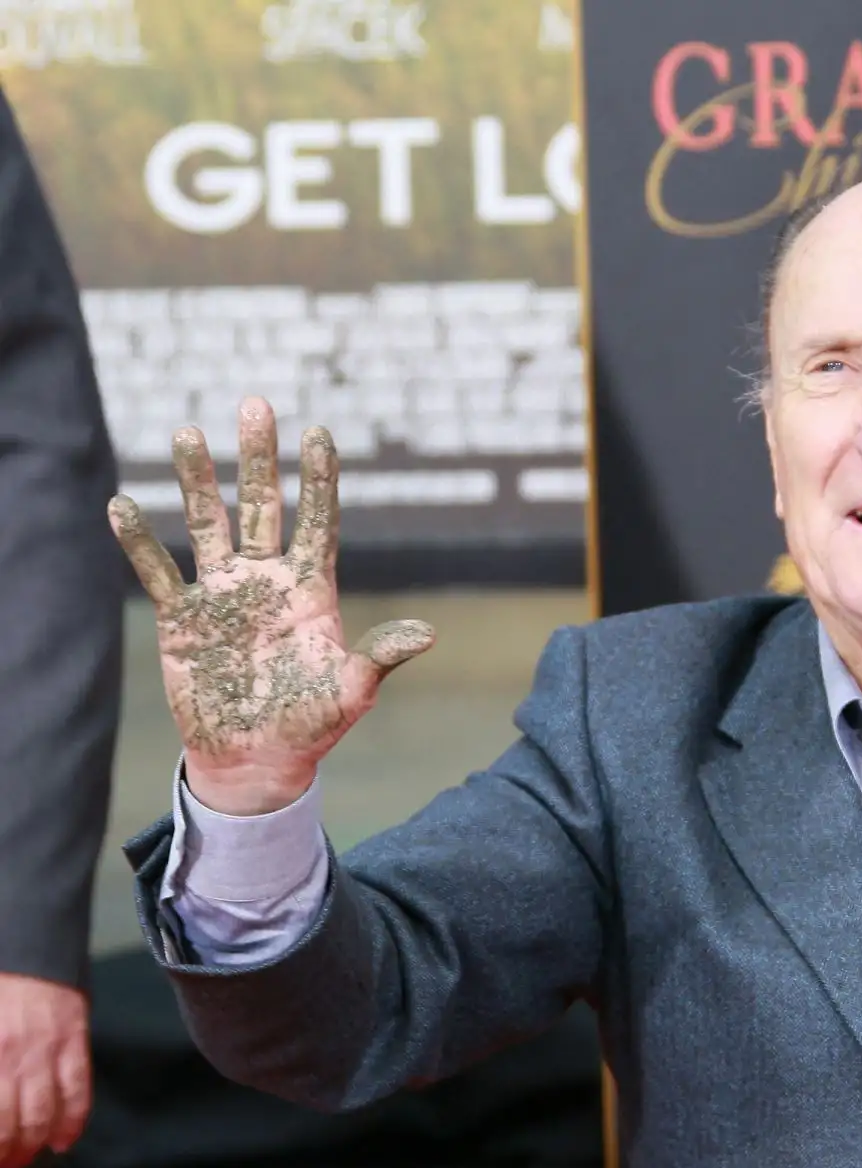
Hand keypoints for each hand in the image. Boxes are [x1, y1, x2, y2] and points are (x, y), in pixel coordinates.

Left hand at [0, 974, 87, 1167]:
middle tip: (8, 1163)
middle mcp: (16, 1056)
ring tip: (30, 1155)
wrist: (29, 948)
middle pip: (16, 1118)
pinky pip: (79, 1087)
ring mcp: (48, 1049)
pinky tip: (66, 1138)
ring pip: (47, 1109)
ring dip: (38, 1140)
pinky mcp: (75, 1040)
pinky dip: (74, 1118)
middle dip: (11, 1148)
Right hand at [109, 398, 435, 815]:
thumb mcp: (352, 691)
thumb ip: (380, 658)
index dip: (319, 478)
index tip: (319, 432)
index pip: (317, 520)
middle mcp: (267, 580)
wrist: (258, 760)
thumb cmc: (312, 726)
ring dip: (198, 481)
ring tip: (189, 433)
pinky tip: (123, 505)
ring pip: (209, 524)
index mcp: (312, 589)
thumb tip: (427, 634)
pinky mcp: (183, 619)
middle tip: (255, 403)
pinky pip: (158, 572)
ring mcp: (223, 595)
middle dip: (259, 457)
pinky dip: (140, 541)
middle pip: (262, 505)